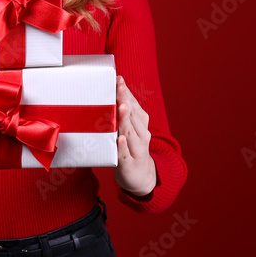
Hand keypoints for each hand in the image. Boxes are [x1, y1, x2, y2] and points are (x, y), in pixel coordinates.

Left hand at [114, 75, 156, 197]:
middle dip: (125, 100)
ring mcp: (137, 150)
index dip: (126, 92)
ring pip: (130, 133)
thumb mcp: (129, 129)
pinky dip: (123, 146)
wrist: (141, 177)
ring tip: (121, 107)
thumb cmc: (130, 148)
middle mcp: (142, 135)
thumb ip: (123, 113)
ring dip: (126, 120)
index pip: (134, 105)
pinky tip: (120, 138)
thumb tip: (113, 89)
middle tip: (118, 86)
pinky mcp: (129, 164)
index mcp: (141, 124)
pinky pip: (125, 154)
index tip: (118, 79)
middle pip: (133, 116)